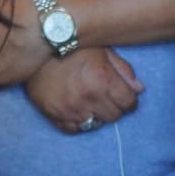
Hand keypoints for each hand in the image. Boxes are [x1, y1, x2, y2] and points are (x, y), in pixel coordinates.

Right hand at [24, 47, 143, 134]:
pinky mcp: (55, 115)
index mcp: (103, 78)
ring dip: (97, 115)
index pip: (129, 103)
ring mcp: (71, 108)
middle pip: (114, 116)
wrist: (35, 48)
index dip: (129, 100)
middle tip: (106, 97)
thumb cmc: (72, 46)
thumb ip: (123, 70)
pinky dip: (79, 122)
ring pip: (96, 125)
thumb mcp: (102, 50)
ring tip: (91, 102)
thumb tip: (139, 89)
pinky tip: (78, 110)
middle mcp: (89, 97)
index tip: (125, 97)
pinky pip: (74, 129)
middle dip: (114, 107)